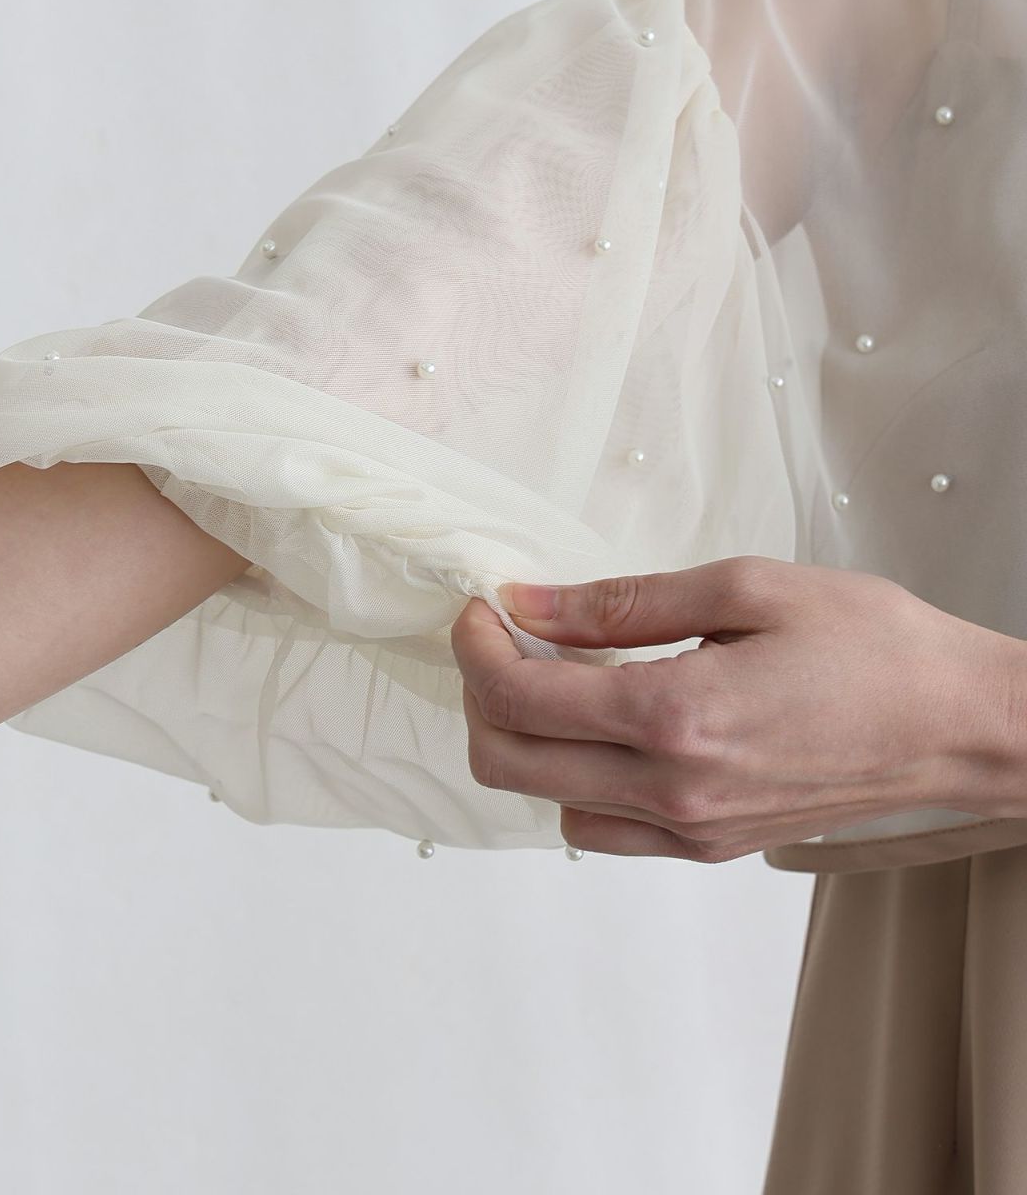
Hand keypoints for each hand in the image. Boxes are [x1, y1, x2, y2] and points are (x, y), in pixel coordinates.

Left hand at [450, 555, 1026, 860]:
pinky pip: (604, 830)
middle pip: (506, 761)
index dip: (475, 644)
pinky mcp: (709, 848)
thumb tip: (531, 602)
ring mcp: (689, 830)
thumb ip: (620, 601)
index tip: (483, 606)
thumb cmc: (873, 648)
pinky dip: (577, 780)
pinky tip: (611, 728)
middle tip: (506, 637)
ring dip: (528, 738)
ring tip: (565, 677)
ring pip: (547, 802)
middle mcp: (671, 789)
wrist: (960, 726)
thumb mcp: (745, 588)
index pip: (516, 695)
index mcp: (673, 715)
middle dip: (481, 691)